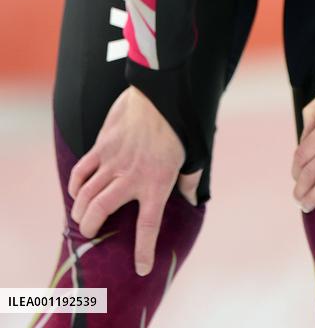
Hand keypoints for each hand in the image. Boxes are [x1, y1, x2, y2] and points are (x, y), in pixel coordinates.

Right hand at [68, 86, 202, 275]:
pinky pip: (82, 170)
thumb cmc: (180, 123)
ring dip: (79, 209)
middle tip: (90, 235)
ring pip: (86, 194)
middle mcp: (131, 176)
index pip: (148, 226)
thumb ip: (191, 180)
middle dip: (91, 229)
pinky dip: (75, 184)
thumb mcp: (194, 153)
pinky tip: (76, 191)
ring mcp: (113, 160)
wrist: (162, 91)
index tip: (141, 268)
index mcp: (157, 182)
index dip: (143, 250)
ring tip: (80, 217)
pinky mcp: (102, 145)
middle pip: (100, 212)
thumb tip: (194, 199)